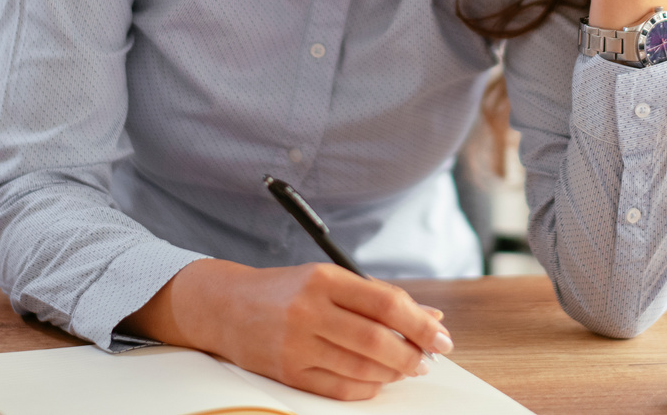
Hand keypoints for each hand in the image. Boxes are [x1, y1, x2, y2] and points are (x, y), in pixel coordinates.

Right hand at [124, 259, 450, 400]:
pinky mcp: (287, 371)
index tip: (441, 335)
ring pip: (361, 367)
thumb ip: (378, 297)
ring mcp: (296, 343)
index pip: (386, 302)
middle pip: (377, 339)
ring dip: (394, 372)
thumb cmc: (286, 290)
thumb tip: (431, 317)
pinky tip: (379, 381)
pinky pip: (339, 388)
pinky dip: (368, 387)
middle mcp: (309, 310)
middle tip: (428, 358)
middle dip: (413, 353)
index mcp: (324, 279)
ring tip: (408, 368)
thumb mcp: (329, 280)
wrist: (224, 306)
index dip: (420, 323)